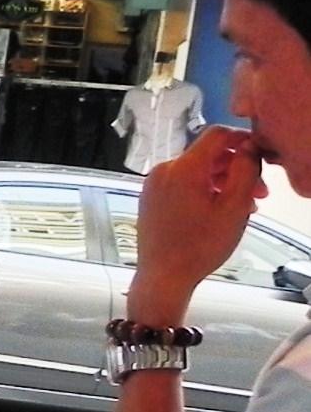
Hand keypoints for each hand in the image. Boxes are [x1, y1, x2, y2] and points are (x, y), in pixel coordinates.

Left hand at [130, 127, 262, 317]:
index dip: (242, 140)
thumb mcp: (234, 207)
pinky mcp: (151, 198)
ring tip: (243, 205)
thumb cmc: (198, 247)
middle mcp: (164, 171)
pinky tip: (220, 210)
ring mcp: (154, 185)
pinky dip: (204, 191)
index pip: (217, 135)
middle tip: (259, 190)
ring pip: (197, 171)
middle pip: (208, 155)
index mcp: (183, 169)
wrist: (163, 276)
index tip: (258, 154)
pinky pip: (183, 184)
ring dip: (223, 182)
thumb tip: (249, 148)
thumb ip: (245, 171)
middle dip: (236, 169)